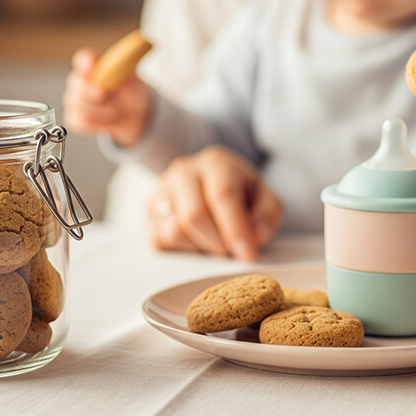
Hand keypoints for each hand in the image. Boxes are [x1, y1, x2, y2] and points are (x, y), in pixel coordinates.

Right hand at [62, 48, 151, 145]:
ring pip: (77, 106)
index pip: (84, 59)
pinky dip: (95, 124)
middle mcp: (80, 81)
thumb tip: (136, 55)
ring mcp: (75, 100)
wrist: (133, 113)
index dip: (86, 62)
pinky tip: (107, 120)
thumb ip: (128, 71)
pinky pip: (79, 122)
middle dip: (88, 90)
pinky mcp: (75, 118)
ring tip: (115, 111)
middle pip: (75, 83)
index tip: (93, 65)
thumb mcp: (134, 80)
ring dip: (98, 111)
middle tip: (102, 94)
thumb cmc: (131, 91)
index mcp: (94, 66)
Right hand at [146, 146, 282, 260]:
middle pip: (194, 216)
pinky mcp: (148, 210)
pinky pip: (159, 242)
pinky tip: (197, 244)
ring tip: (215, 245)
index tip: (247, 253)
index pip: (221, 195)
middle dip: (216, 243)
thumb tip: (256, 236)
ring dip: (199, 249)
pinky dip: (181, 252)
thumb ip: (267, 215)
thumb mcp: (264, 199)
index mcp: (216, 162)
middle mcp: (184, 170)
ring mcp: (161, 188)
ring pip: (174, 232)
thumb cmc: (241, 194)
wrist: (211, 185)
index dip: (235, 228)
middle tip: (231, 252)